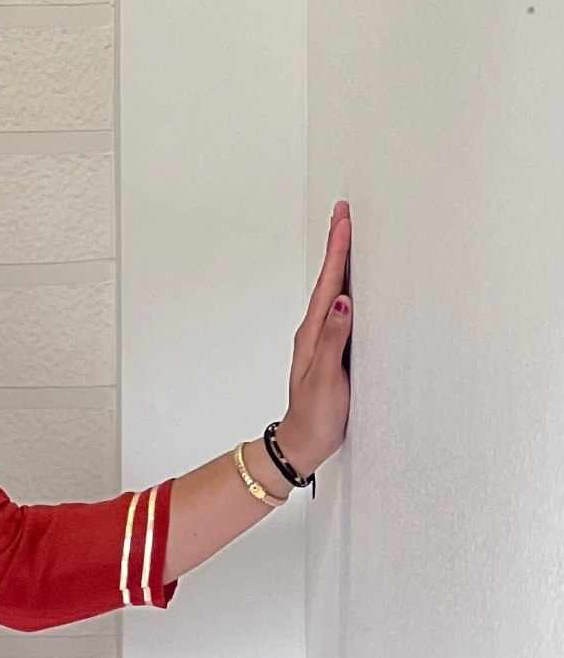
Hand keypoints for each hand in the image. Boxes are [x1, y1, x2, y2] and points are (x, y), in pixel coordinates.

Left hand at [281, 198, 352, 476]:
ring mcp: (323, 340)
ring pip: (334, 291)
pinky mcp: (332, 350)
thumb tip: (342, 302)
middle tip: (343, 213)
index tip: (344, 220)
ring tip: (348, 235)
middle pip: (329, 279)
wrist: (303, 444)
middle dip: (337, 245)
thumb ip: (333, 340)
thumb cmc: (315, 416)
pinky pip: (340, 310)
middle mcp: (315, 331)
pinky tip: (354, 284)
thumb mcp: (325, 379)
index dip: (337, 251)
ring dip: (342, 263)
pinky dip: (347, 288)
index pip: (328, 283)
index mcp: (313, 333)